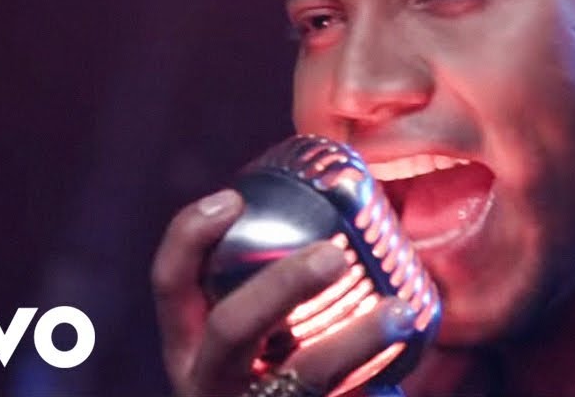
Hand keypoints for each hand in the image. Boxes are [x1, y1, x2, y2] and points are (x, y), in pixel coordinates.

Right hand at [152, 189, 418, 395]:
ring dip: (353, 341)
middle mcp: (208, 378)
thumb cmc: (268, 370)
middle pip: (232, 327)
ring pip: (302, 376)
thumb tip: (344, 198)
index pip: (171, 282)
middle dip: (282, 286)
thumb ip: (276, 279)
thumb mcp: (252, 332)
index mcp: (190, 342)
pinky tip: (402, 355)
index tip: (233, 199)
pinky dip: (374, 379)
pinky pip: (334, 396)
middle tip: (334, 255)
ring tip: (398, 312)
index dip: (191, 237)